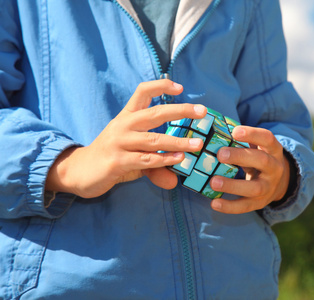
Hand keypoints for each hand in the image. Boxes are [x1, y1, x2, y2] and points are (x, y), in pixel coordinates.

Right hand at [45, 79, 206, 197]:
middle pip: (154, 112)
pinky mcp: (116, 161)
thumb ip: (155, 163)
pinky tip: (179, 159)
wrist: (78, 172)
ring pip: (154, 139)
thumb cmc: (111, 159)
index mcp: (126, 117)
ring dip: (178, 142)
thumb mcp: (134, 157)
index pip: (142, 92)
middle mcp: (123, 126)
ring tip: (197, 144)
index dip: (161, 86)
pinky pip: (146, 159)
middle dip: (181, 111)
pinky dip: (164, 159)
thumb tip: (175, 179)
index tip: (180, 87)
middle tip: (202, 111)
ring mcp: (118, 143)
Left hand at [209, 126, 290, 213]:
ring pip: (254, 188)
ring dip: (233, 185)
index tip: (234, 131)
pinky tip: (214, 203)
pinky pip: (245, 206)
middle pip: (262, 161)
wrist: (278, 183)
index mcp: (273, 150)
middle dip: (240, 157)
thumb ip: (242, 141)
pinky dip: (229, 206)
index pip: (267, 138)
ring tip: (213, 182)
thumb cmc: (258, 158)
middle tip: (220, 154)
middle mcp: (274, 168)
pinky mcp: (260, 203)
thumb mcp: (257, 147)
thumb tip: (215, 130)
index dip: (252, 134)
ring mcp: (268, 187)